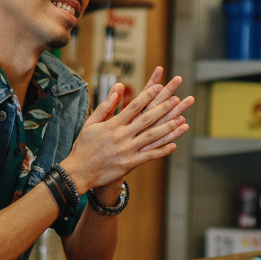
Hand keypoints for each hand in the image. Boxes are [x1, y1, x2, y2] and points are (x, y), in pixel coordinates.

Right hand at [59, 67, 194, 191]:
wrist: (79, 172)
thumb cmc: (84, 146)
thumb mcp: (91, 123)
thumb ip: (105, 106)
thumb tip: (117, 88)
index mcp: (113, 125)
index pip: (134, 106)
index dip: (148, 96)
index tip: (159, 86)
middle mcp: (122, 136)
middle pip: (147, 119)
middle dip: (163, 108)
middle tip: (177, 99)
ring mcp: (127, 150)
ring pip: (151, 137)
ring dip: (168, 128)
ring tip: (182, 120)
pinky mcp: (129, 163)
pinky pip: (149, 156)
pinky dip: (162, 150)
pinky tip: (174, 145)